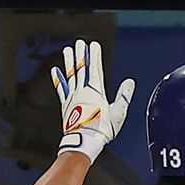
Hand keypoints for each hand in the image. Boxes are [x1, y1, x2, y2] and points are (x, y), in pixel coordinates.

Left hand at [53, 40, 135, 161]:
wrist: (84, 141)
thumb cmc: (102, 129)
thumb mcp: (118, 112)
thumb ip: (123, 95)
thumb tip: (129, 82)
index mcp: (96, 90)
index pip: (95, 68)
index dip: (94, 55)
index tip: (93, 44)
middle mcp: (82, 90)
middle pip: (81, 68)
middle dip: (80, 54)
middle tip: (79, 42)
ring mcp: (72, 96)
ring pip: (70, 74)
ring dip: (68, 62)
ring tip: (67, 50)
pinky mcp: (66, 104)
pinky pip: (61, 89)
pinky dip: (58, 79)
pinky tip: (55, 71)